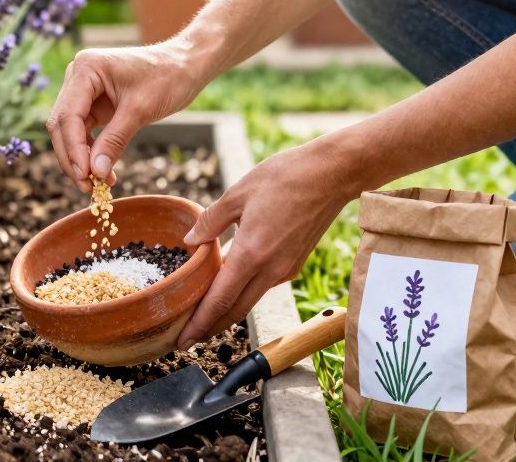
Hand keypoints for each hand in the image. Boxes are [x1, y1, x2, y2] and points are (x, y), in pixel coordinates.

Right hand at [46, 41, 202, 191]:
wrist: (186, 65)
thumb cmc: (168, 77)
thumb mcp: (141, 110)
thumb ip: (114, 140)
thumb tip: (95, 173)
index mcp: (85, 68)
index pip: (69, 115)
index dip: (74, 149)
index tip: (85, 176)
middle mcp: (77, 76)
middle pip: (62, 125)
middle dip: (73, 157)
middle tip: (86, 187)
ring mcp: (83, 90)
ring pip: (69, 132)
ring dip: (80, 159)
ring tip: (96, 185)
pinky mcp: (92, 103)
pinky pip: (83, 132)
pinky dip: (90, 152)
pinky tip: (102, 172)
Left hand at [176, 138, 362, 347]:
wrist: (332, 174)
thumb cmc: (285, 177)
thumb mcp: (238, 193)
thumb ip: (211, 220)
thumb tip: (190, 240)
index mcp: (252, 254)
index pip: (220, 300)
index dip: (199, 323)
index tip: (182, 341)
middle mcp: (271, 270)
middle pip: (235, 311)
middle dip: (210, 329)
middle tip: (187, 340)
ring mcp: (285, 269)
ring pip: (250, 300)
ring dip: (226, 313)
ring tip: (203, 318)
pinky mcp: (294, 263)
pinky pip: (263, 285)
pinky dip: (243, 292)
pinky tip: (229, 287)